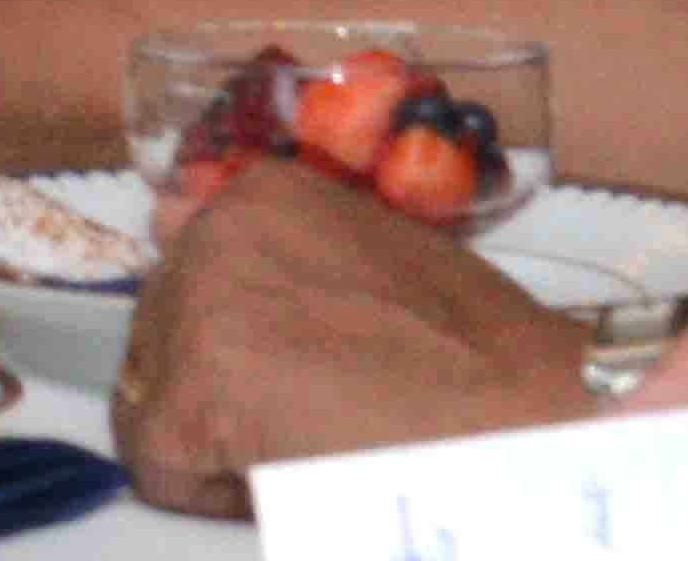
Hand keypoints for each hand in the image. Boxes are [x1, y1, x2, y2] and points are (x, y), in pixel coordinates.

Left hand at [111, 160, 592, 509]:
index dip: (238, 353)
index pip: (191, 283)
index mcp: (263, 196)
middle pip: (161, 335)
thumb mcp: (371, 270)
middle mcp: (218, 229)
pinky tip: (281, 484)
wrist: (533, 412)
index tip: (295, 386)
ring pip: (154, 397)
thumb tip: (228, 298)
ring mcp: (202, 300)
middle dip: (213, 392)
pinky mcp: (200, 383)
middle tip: (301, 428)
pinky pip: (155, 459)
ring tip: (304, 450)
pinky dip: (210, 491)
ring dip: (216, 438)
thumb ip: (293, 269)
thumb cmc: (480, 361)